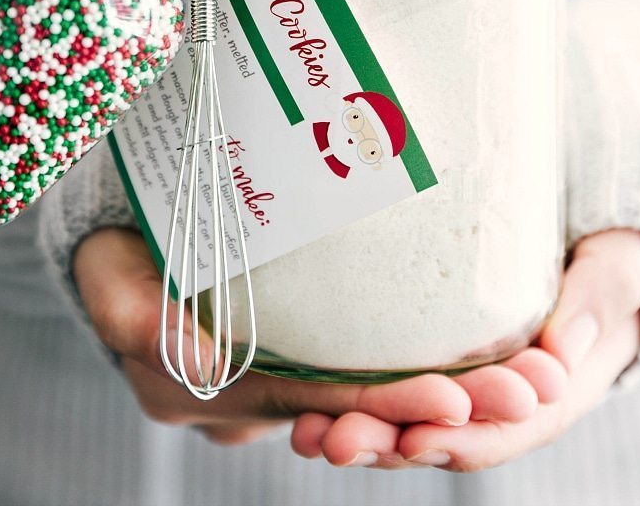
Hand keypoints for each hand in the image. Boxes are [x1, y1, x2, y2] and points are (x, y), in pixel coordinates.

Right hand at [74, 228, 548, 445]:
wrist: (117, 231)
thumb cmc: (110, 250)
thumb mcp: (106, 278)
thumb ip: (138, 318)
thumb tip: (210, 361)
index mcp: (214, 395)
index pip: (320, 405)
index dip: (390, 405)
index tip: (460, 401)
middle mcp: (254, 400)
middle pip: (366, 408)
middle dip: (449, 406)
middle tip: (527, 391)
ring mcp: (280, 376)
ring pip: (376, 388)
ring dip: (455, 387)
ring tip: (532, 377)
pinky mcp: (301, 341)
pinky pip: (365, 359)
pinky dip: (426, 360)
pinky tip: (490, 350)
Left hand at [291, 229, 639, 469]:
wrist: (590, 234)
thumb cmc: (612, 249)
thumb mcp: (619, 264)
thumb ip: (599, 295)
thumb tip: (561, 350)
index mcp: (557, 391)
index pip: (507, 429)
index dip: (461, 438)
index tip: (416, 437)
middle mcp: (504, 400)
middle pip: (446, 433)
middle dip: (390, 440)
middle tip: (339, 439)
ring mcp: (466, 381)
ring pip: (410, 418)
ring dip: (362, 430)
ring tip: (309, 433)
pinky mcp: (433, 356)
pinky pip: (391, 386)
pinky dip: (350, 402)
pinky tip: (303, 411)